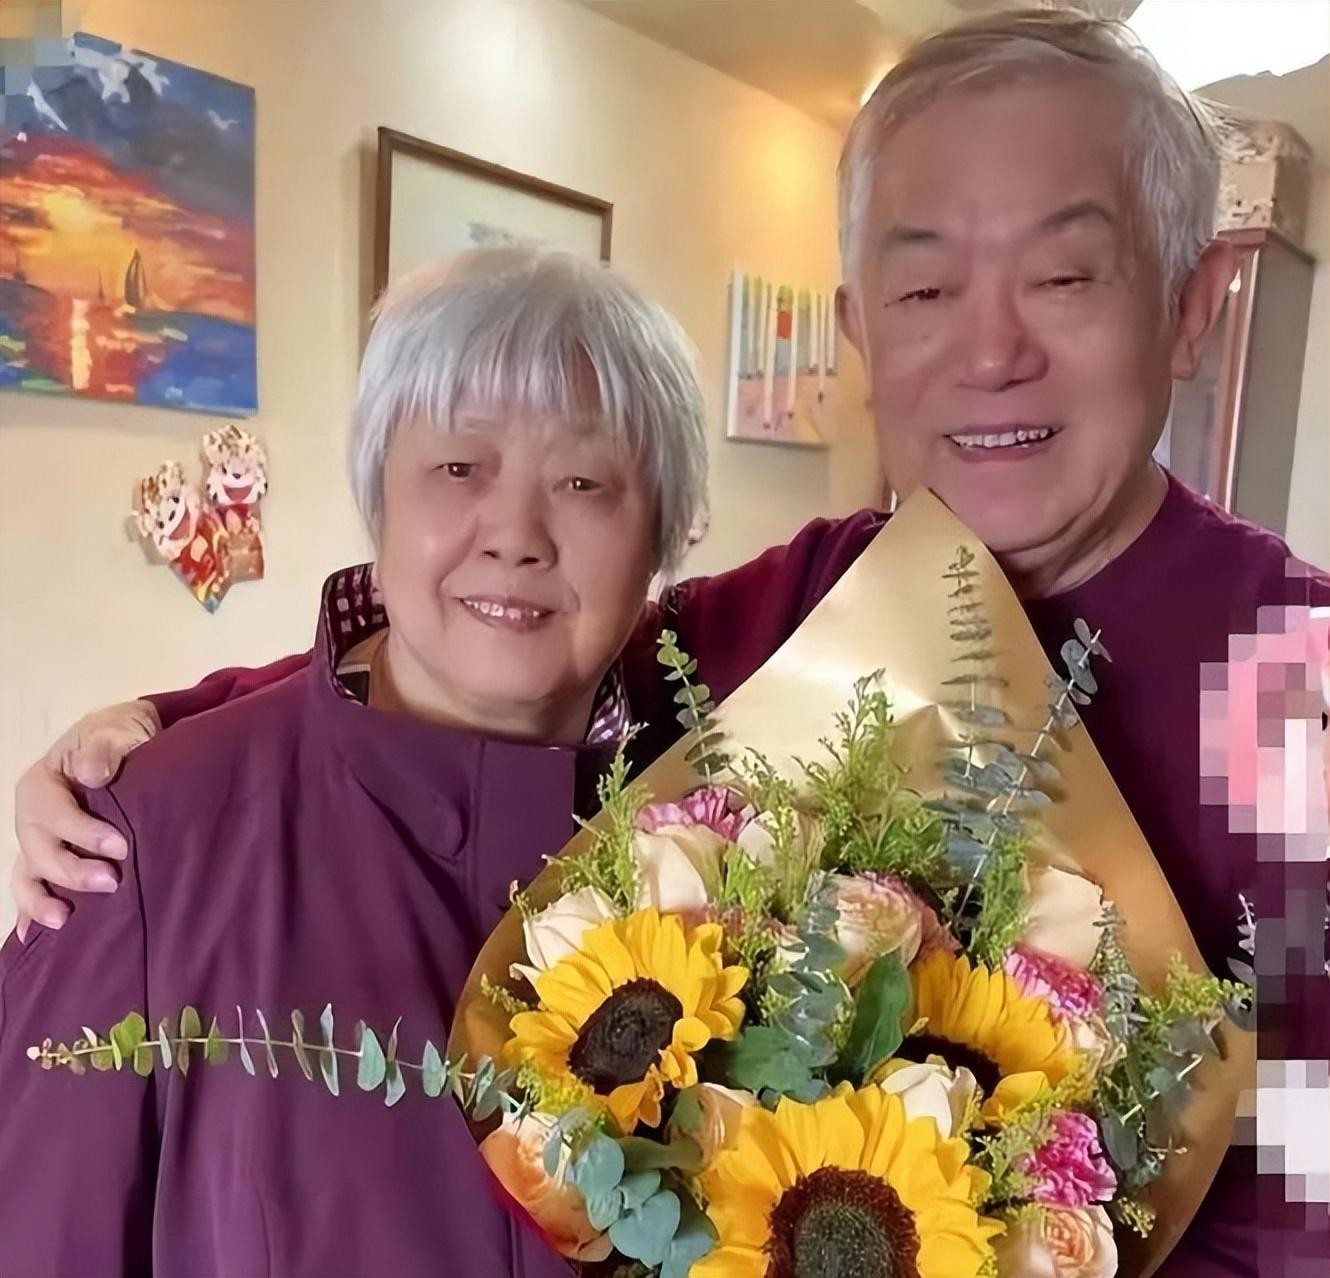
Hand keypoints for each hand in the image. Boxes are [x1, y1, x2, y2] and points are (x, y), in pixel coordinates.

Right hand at [12, 700, 159, 940]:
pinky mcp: (49, 858)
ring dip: (41, 900)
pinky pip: (31, 888)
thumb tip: (93, 774)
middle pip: (38, 850)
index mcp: (41, 784)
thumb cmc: (119, 736)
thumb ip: (106, 747)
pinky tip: (34, 938)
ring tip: (64, 921)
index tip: (121, 846)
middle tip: (113, 882)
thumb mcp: (116, 729)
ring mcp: (37, 840)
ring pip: (27, 875)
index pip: (54, 814)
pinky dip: (29, 912)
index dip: (83, 833)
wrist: (125, 743)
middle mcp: (31, 816)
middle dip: (71, 871)